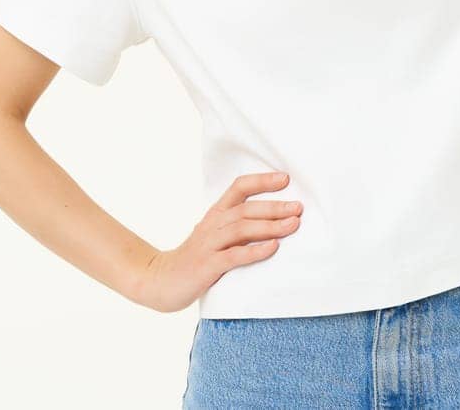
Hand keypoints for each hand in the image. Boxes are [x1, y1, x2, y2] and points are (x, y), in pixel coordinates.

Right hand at [127, 171, 303, 312]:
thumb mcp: (214, 234)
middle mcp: (212, 225)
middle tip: (299, 207)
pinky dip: (254, 251)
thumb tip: (275, 217)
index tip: (286, 179)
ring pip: (241, 229)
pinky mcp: (207, 266)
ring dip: (270, 226)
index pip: (239, 188)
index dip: (262, 181)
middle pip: (245, 209)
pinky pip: (233, 256)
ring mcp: (208, 245)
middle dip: (274, 206)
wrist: (160, 280)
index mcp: (215, 213)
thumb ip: (237, 224)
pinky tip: (273, 248)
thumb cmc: (196, 257)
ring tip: (293, 224)